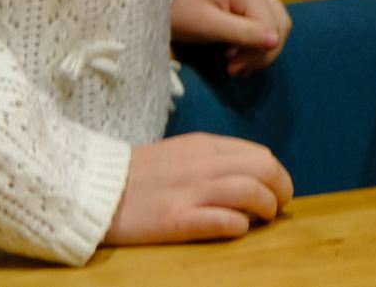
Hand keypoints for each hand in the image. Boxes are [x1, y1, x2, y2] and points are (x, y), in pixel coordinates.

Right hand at [105, 133, 292, 244]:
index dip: (276, 174)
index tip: (276, 190)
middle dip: (281, 189)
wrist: (93, 189)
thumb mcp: (180, 154)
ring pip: (251, 192)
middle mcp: (204, 165)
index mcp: (205, 146)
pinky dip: (239, 225)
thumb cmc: (138, 175)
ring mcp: (191, 192)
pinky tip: (238, 228)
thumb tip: (247, 175)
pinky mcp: (178, 220)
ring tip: (264, 219)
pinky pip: (224, 221)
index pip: (259, 155)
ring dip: (267, 208)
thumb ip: (211, 160)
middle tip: (279, 206)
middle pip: (264, 169)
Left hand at [171, 0, 290, 75]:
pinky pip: (267, 21)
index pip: (269, 23)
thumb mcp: (206, 25)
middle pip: (279, 22)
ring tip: (239, 65)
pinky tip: (241, 54)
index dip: (257, 50)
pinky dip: (258, 41)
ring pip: (278, 23)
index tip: (232, 68)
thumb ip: (241, 32)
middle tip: (236, 69)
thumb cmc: (180, 10)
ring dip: (262, 49)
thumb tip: (275, 41)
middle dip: (262, 52)